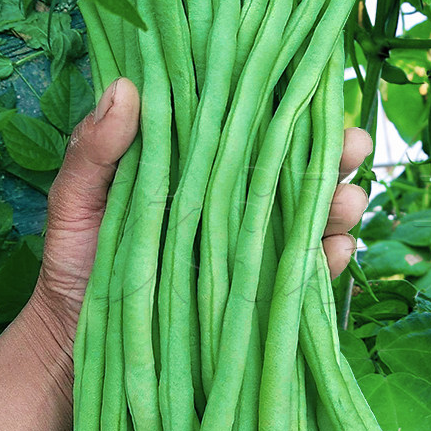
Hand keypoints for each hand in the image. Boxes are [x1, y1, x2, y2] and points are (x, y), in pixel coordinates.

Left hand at [31, 76, 370, 393]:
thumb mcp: (76, 201)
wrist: (79, 343)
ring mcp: (250, 250)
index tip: (315, 89)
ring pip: (310, 218)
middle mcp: (233, 205)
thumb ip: (95, 151)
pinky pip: (303, 275)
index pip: (251, 131)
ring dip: (338, 206)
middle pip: (294, 172)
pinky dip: (327, 261)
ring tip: (349, 201)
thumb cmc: (77, 263)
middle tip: (354, 146)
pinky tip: (338, 249)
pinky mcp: (259, 296)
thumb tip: (127, 87)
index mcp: (198, 171)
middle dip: (333, 156)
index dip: (287, 109)